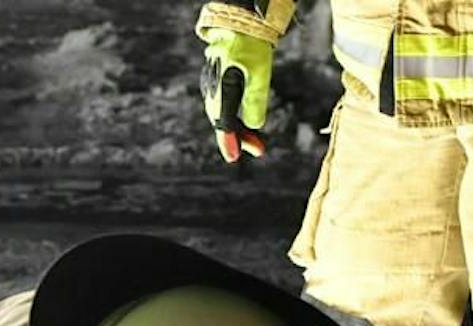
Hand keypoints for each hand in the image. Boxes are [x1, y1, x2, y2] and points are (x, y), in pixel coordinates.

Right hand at [199, 30, 273, 162]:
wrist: (240, 19)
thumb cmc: (251, 44)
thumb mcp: (260, 73)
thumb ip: (256, 100)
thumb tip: (255, 125)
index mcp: (222, 89)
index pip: (224, 123)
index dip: (229, 142)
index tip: (234, 158)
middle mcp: (213, 89)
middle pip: (223, 121)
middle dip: (240, 137)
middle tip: (259, 149)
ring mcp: (212, 82)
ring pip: (223, 112)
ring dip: (238, 127)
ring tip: (254, 137)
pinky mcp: (216, 77)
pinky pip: (222, 102)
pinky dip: (234, 113)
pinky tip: (245, 118)